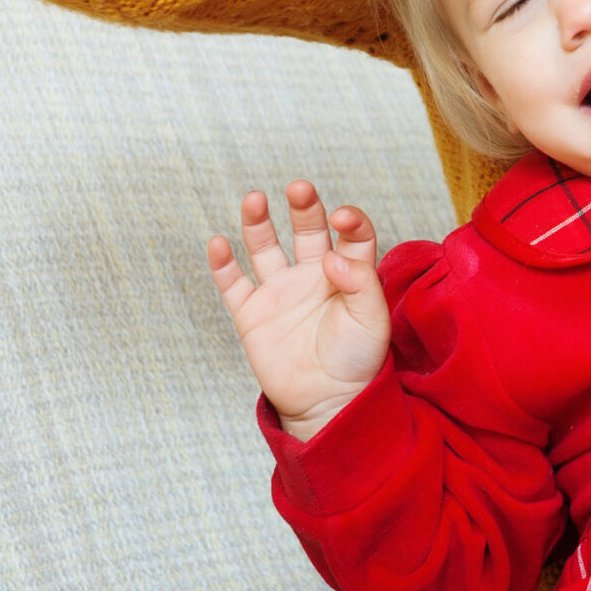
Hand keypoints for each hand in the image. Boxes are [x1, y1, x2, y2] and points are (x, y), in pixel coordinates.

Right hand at [206, 180, 388, 440]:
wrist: (328, 402)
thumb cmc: (358, 360)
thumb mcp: (372, 319)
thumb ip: (360, 282)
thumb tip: (331, 254)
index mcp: (349, 273)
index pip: (351, 234)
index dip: (349, 220)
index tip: (341, 218)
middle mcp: (314, 275)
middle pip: (308, 230)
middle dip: (304, 207)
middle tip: (299, 188)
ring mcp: (281, 293)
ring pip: (266, 249)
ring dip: (259, 223)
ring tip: (254, 198)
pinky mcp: (253, 315)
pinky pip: (233, 285)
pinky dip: (223, 265)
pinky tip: (218, 243)